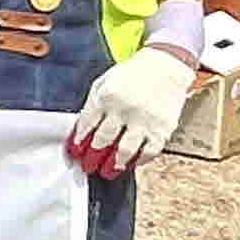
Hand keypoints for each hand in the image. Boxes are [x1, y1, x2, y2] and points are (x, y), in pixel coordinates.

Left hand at [68, 45, 192, 175]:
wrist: (164, 67)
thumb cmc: (130, 76)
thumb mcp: (103, 84)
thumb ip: (92, 108)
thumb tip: (80, 134)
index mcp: (107, 96)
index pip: (87, 125)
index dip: (78, 141)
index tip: (74, 153)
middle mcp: (126, 109)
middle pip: (104, 140)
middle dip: (93, 156)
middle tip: (88, 166)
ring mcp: (146, 120)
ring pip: (125, 151)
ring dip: (114, 164)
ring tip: (107, 171)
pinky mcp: (163, 128)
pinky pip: (149, 151)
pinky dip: (139, 160)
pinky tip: (131, 163)